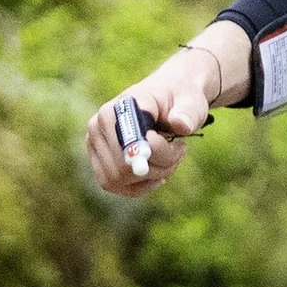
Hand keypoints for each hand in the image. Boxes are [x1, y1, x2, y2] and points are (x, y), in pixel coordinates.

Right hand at [82, 44, 220, 197]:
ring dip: (152, 175)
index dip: (156, 153)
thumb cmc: (180, 100)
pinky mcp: (99, 161)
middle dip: (159, 165)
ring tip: (171, 158)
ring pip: (119, 179)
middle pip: (123, 167)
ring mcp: (95, 145)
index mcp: (118, 107)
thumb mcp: (191, 101)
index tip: (182, 147)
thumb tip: (180, 124)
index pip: (130, 144)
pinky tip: (159, 172)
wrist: (169, 100)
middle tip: (180, 151)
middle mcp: (98, 126)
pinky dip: (141, 185)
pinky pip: (116, 186)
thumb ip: (187, 112)